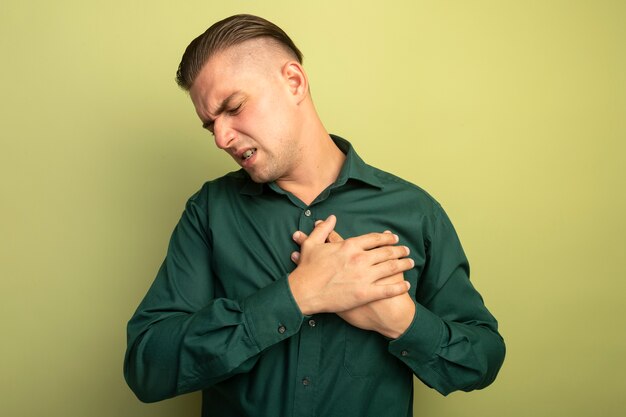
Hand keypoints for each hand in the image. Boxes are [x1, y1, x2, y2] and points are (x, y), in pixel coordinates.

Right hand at [287, 215, 412, 315]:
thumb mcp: (312, 243)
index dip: (387, 238)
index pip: (374, 239)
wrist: (304, 292)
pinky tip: (407, 284)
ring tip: (411, 263)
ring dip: (404, 264)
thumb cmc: (307, 269)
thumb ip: (324, 229)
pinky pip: (388, 289)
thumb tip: (331, 217)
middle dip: (399, 250)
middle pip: (386, 252)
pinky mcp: (366, 293)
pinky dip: (400, 286)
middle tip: (407, 251)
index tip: (394, 238)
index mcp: (350, 246)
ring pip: (391, 268)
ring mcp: (364, 276)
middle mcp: (360, 259)